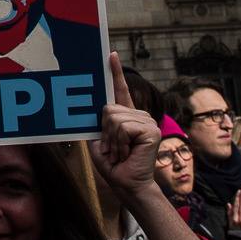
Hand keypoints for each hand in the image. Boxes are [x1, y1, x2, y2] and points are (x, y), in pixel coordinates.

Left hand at [88, 52, 161, 196]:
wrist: (127, 185)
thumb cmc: (113, 165)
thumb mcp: (99, 141)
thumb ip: (98, 124)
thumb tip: (89, 108)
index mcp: (126, 116)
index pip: (120, 90)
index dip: (116, 73)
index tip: (111, 55)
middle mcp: (139, 115)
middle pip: (108, 109)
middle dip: (105, 133)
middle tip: (114, 150)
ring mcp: (147, 121)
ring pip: (114, 118)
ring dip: (112, 141)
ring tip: (120, 153)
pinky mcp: (151, 129)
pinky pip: (123, 127)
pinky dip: (119, 143)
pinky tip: (128, 153)